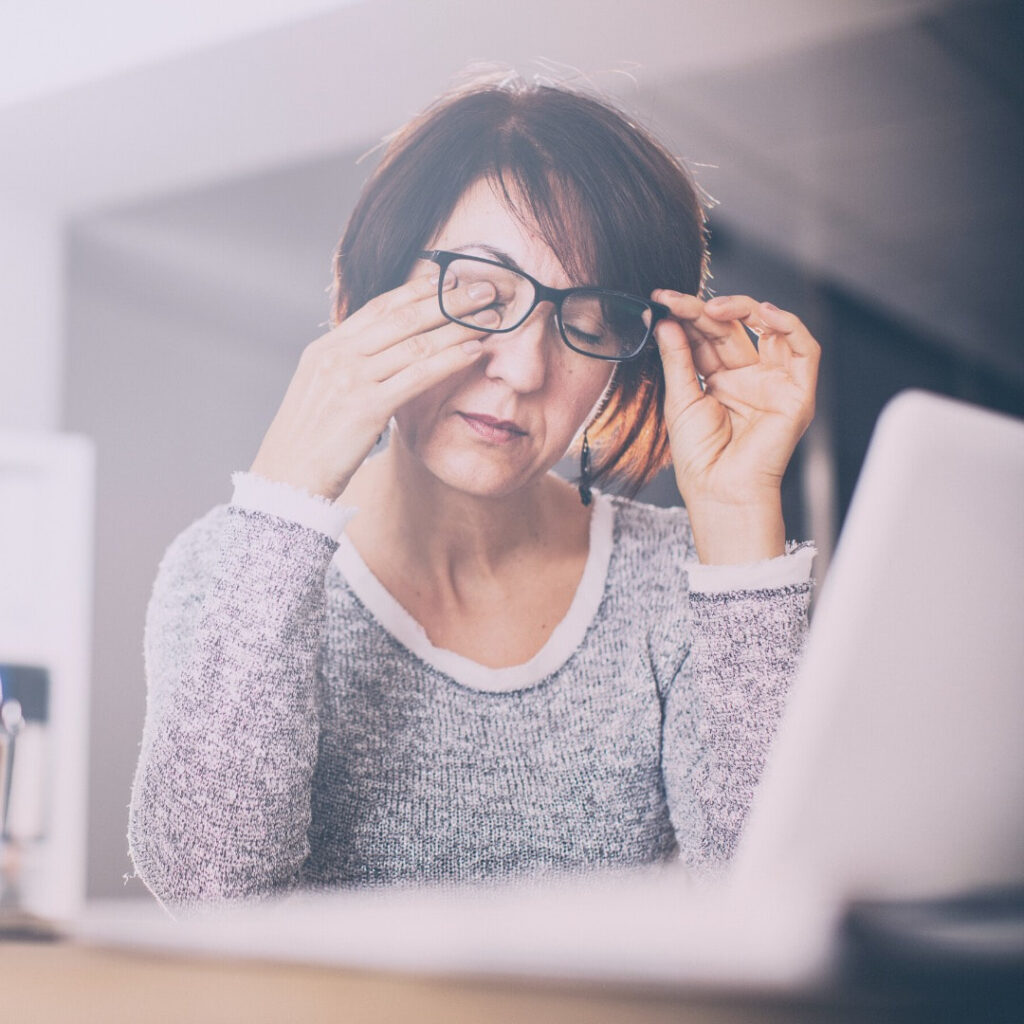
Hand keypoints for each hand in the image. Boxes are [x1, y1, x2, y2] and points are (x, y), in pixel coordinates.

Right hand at [250, 271, 498, 499]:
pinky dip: (450, 361)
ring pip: (416, 343)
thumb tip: (382, 355)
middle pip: (403, 317)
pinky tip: (474, 352)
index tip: (449, 279)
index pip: (380, 306)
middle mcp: (338, 356)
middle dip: (449, 299)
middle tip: (485, 289)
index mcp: (326, 349)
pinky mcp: (366, 407)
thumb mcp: (321, 393)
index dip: (419, 290)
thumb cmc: (309, 443)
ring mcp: (351, 380)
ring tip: (491, 318)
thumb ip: (349, 368)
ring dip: (459, 327)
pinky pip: (418, 376)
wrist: (286, 479)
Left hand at [653, 292, 819, 562]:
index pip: (706, 336)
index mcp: (719, 380)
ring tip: (713, 307)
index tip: (660, 300)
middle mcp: (748, 377)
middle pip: (731, 328)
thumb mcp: (679, 399)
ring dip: (744, 309)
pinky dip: (789, 325)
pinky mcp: (797, 392)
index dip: (685, 316)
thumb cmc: (699, 458)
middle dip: (703, 310)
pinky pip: (804, 349)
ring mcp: (773, 382)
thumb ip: (677, 358)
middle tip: (676, 300)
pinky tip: (763, 313)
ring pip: (768, 328)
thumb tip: (666, 321)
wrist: (719, 491)